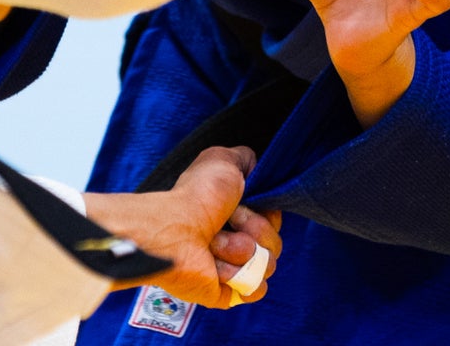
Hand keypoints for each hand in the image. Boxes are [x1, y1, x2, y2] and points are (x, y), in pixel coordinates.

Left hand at [83, 147, 281, 308]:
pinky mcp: (229, 292)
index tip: (242, 203)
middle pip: (276, 244)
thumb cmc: (196, 196)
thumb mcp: (223, 160)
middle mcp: (237, 241)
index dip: (266, 214)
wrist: (174, 230)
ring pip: (267, 265)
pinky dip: (239, 276)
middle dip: (253, 229)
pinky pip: (256, 288)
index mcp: (238, 216)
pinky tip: (215, 267)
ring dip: (239, 250)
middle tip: (225, 222)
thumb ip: (246, 159)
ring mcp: (234, 269)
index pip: (275, 222)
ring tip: (212, 244)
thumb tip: (257, 167)